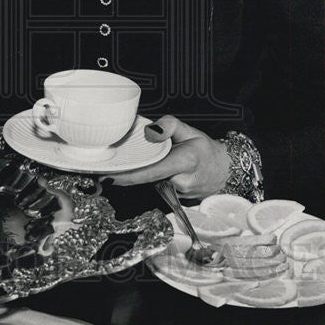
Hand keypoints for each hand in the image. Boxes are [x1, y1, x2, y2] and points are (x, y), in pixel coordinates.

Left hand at [109, 115, 230, 198]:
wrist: (222, 172)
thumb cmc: (204, 150)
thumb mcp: (191, 130)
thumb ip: (170, 125)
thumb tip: (151, 130)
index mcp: (186, 161)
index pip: (154, 170)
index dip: (131, 175)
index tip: (110, 176)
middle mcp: (181, 182)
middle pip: (147, 179)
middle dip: (127, 175)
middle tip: (102, 170)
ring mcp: (177, 194)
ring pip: (149, 184)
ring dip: (136, 176)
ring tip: (121, 169)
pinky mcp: (172, 199)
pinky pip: (153, 187)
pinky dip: (144, 180)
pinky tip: (138, 173)